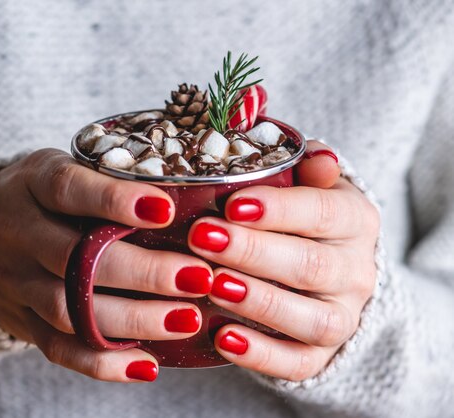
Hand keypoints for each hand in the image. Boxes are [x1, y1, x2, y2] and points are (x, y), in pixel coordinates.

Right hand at [0, 149, 213, 382]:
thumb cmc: (38, 197)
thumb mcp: (59, 168)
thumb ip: (106, 179)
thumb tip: (187, 194)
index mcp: (32, 184)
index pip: (68, 189)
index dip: (114, 201)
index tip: (166, 210)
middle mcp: (17, 233)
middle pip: (75, 258)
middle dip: (142, 270)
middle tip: (198, 275)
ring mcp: (16, 283)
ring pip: (70, 309)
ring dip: (132, 319)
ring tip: (187, 318)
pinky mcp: (21, 322)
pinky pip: (58, 349)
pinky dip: (102, 362)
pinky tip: (148, 364)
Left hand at [187, 141, 378, 380]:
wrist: (330, 275)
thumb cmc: (304, 218)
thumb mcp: (311, 184)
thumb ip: (310, 166)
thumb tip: (317, 160)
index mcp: (355, 220)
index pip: (323, 212)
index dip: (278, 210)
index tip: (231, 204)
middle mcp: (356, 272)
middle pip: (310, 266)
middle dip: (253, 252)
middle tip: (202, 237)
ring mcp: (343, 318)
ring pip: (309, 318)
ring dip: (258, 302)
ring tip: (212, 285)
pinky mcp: (322, 355)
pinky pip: (297, 363)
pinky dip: (261, 355)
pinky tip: (221, 338)